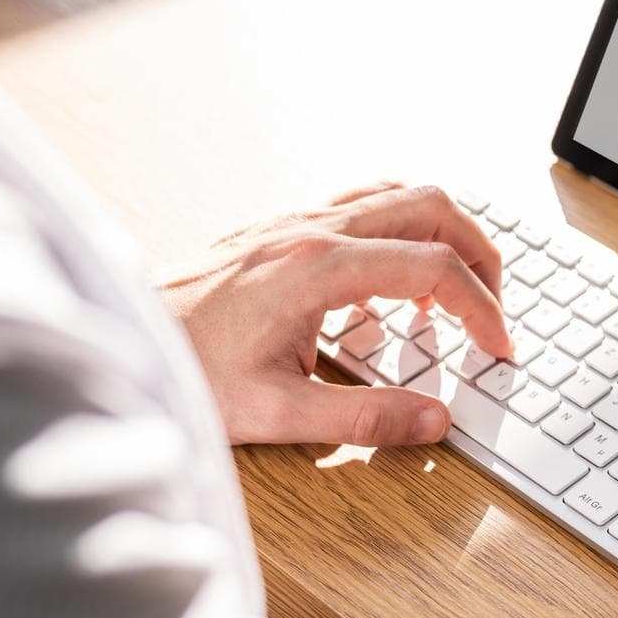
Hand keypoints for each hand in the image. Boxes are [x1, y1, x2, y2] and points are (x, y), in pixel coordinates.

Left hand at [160, 182, 509, 446]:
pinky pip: (365, 205)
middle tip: (492, 310)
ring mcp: (295, 220)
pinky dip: (401, 234)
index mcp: (317, 268)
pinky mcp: (280, 226)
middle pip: (432, 207)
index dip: (482, 308)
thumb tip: (434, 423)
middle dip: (479, 256)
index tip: (498, 347)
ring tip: (455, 294)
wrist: (119, 340)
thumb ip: (365, 418)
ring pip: (401, 194)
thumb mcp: (277, 413)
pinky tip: (391, 291)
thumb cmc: (184, 372)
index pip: (434, 268)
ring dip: (443, 236)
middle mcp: (310, 229)